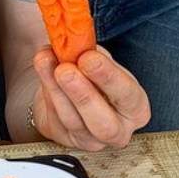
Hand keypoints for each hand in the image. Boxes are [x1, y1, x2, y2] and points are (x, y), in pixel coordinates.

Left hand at [31, 45, 149, 151]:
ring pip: (73, 121)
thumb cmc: (92, 74)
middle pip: (103, 123)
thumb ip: (90, 51)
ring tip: (46, 62)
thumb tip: (76, 38)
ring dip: (56, 89)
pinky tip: (43, 69)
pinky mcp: (65, 139)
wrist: (68, 88)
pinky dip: (46, 91)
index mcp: (135, 107)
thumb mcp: (98, 59)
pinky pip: (54, 119)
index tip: (89, 57)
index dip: (108, 77)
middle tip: (66, 70)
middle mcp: (117, 130)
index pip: (128, 96)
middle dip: (82, 95)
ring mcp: (90, 139)